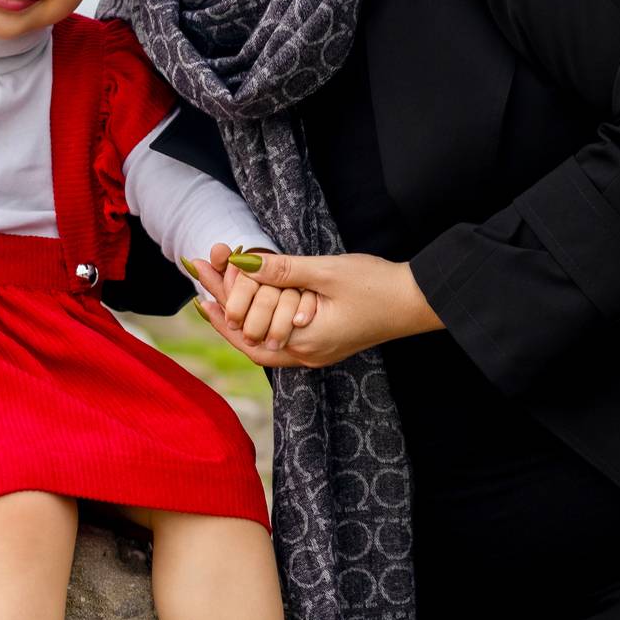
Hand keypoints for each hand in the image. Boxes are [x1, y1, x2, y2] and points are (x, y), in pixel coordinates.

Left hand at [191, 251, 444, 368]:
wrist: (418, 301)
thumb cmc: (377, 285)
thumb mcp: (326, 272)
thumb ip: (283, 270)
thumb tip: (242, 263)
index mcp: (305, 342)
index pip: (248, 334)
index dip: (219, 308)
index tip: (201, 281)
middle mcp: (307, 355)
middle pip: (251, 342)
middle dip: (225, 309)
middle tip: (204, 277)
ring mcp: (316, 353)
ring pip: (265, 342)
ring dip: (242, 314)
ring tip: (220, 288)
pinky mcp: (324, 343)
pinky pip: (282, 337)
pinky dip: (264, 318)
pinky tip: (255, 299)